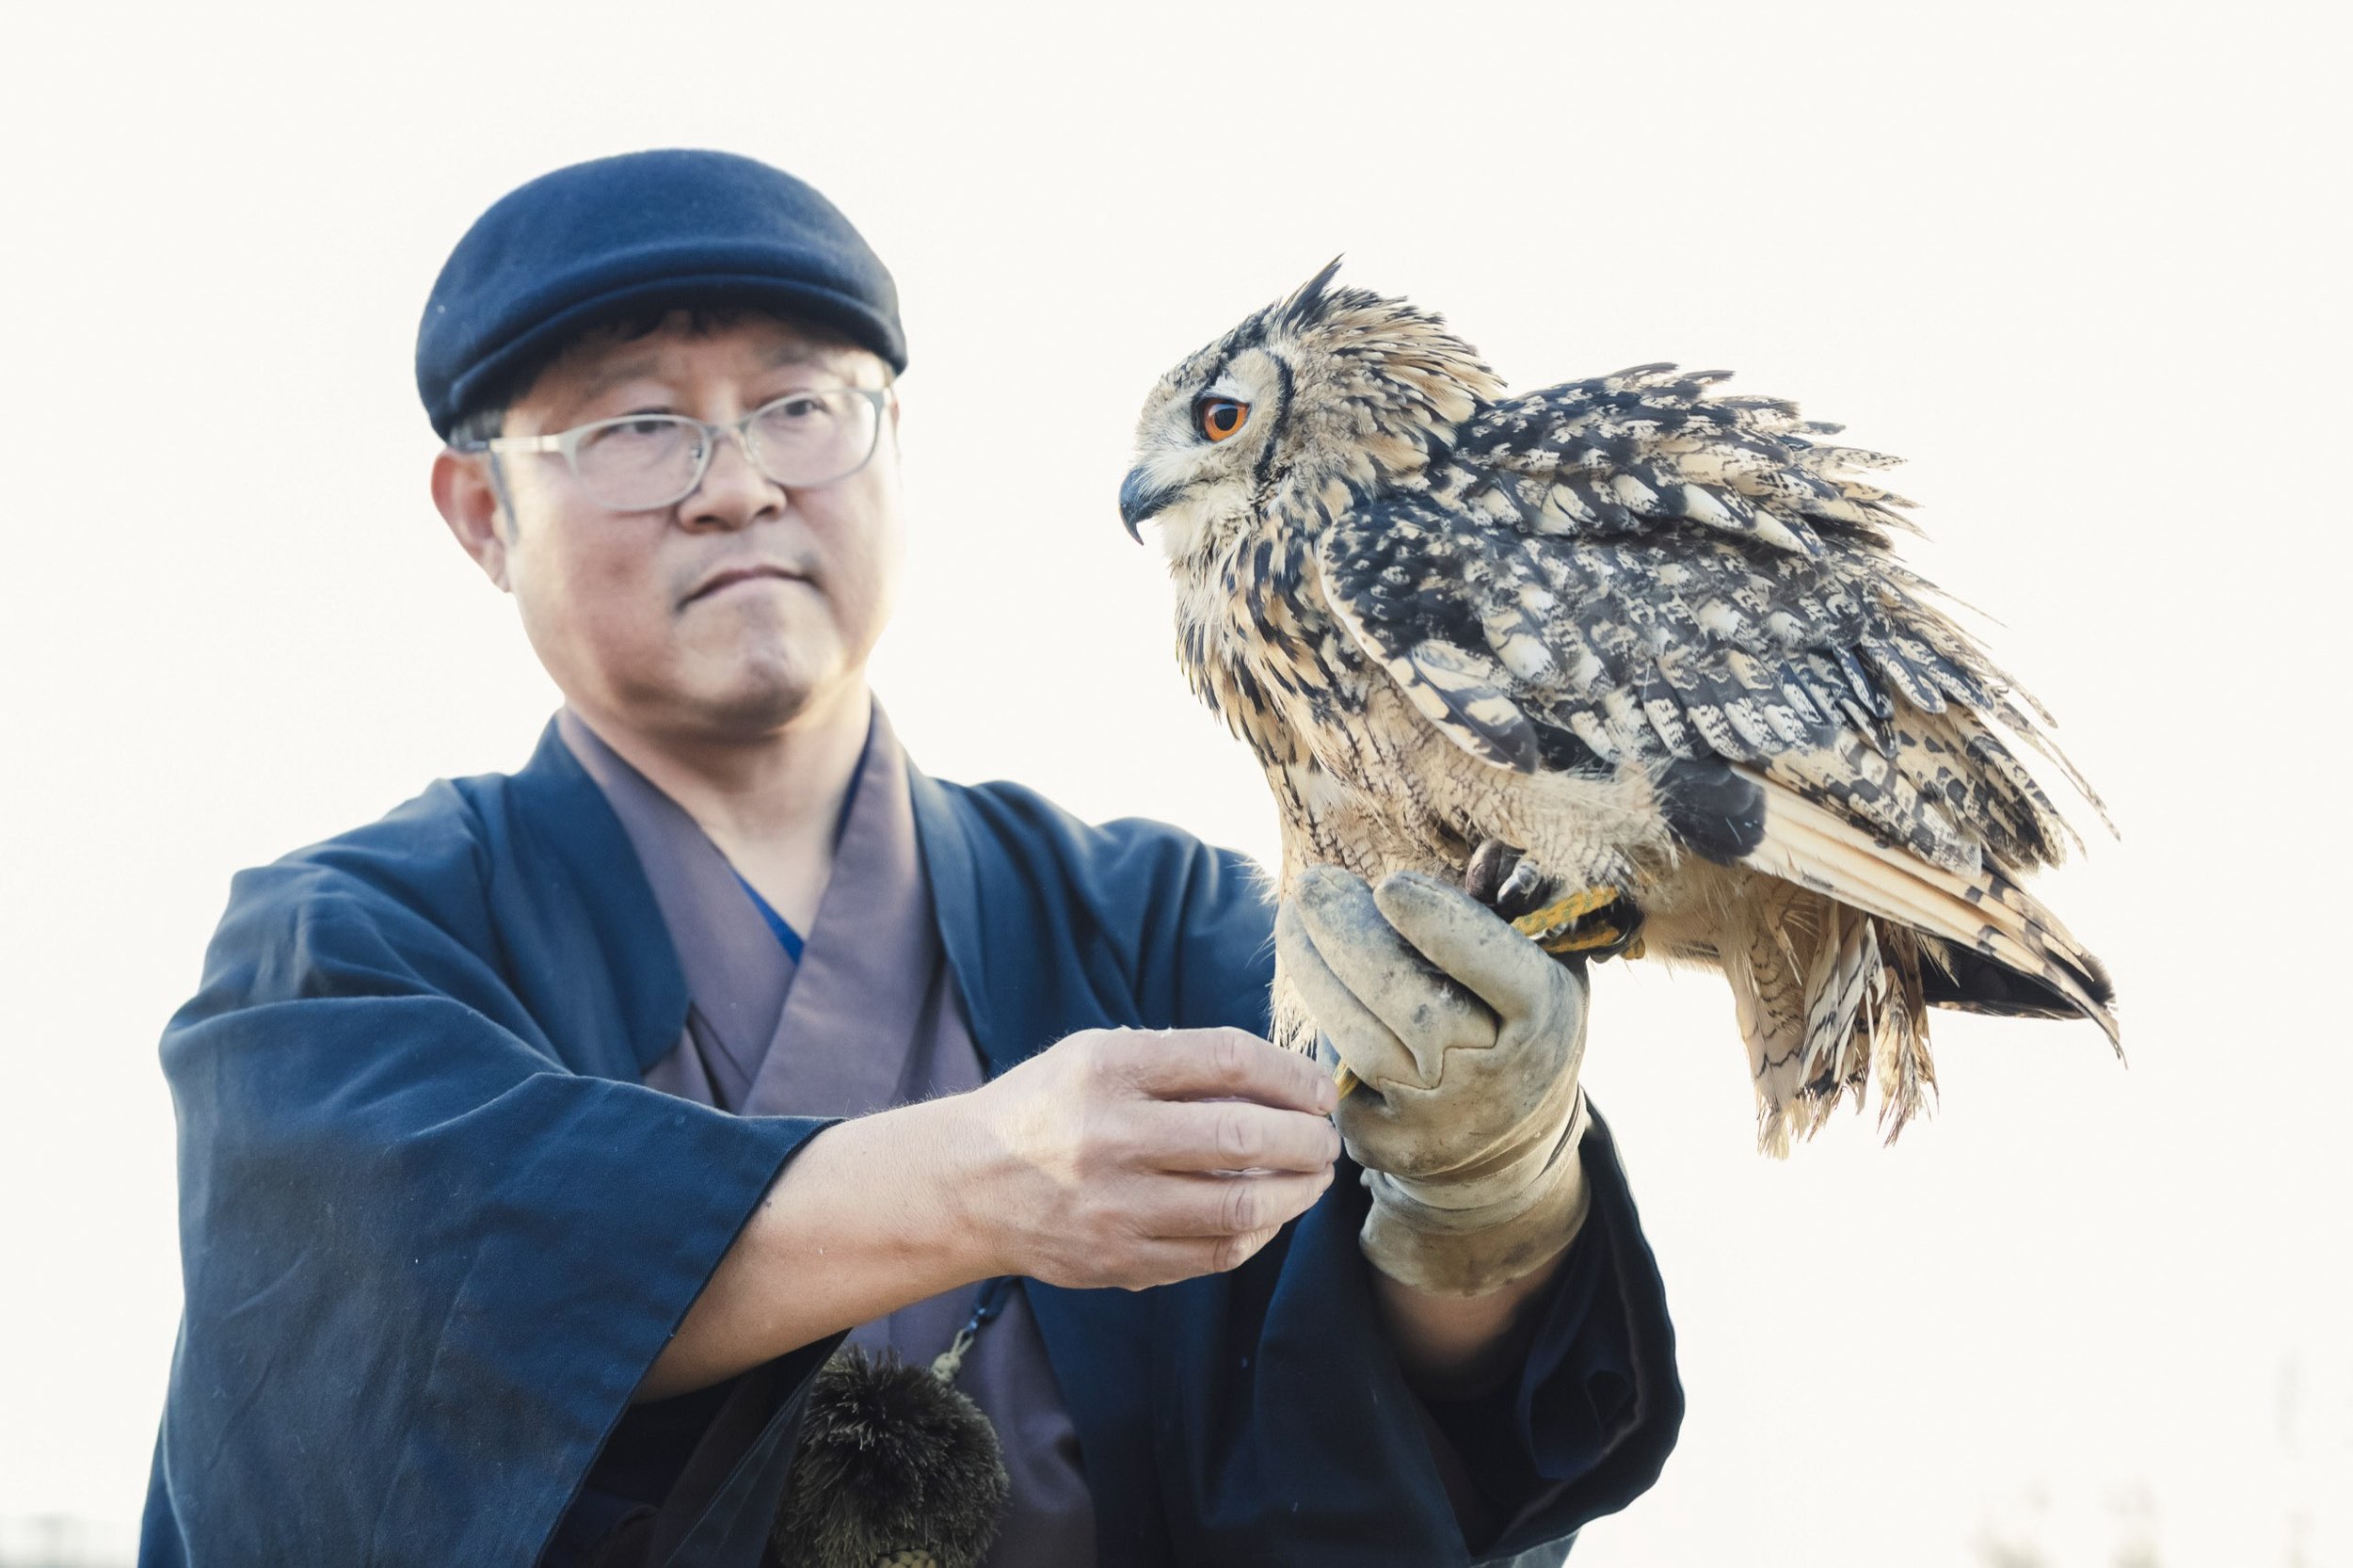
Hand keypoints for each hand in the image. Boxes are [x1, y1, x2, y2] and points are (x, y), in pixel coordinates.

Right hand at [956, 1026, 1340, 1290]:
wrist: (968, 1185)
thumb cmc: (1047, 1108)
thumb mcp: (1096, 1056)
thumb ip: (1178, 1063)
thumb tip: (1281, 1082)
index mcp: (1108, 1070)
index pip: (1227, 1061)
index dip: (1291, 1075)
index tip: (1319, 1090)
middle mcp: (1111, 1137)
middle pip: (1243, 1138)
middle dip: (1307, 1139)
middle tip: (1326, 1140)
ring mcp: (1115, 1206)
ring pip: (1240, 1205)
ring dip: (1296, 1192)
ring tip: (1312, 1179)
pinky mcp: (1119, 1260)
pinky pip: (1215, 1253)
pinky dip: (1257, 1233)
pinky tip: (1270, 1214)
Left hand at [1276, 867, 1591, 1295]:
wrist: (1503, 1141)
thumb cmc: (1518, 1020)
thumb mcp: (1548, 959)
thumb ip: (1523, 900)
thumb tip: (1486, 859)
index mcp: (1544, 1022)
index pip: (1497, 971)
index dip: (1442, 927)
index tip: (1390, 884)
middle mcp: (1493, 1082)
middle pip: (1414, 1005)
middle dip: (1351, 938)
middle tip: (1313, 885)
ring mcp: (1436, 1122)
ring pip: (1361, 1042)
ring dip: (1315, 973)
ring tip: (1292, 919)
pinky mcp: (1383, 1147)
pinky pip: (1337, 1077)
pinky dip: (1319, 1024)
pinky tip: (1311, 979)